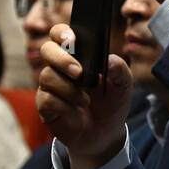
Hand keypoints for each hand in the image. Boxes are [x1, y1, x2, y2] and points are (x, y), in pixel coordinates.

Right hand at [36, 23, 132, 168]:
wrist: (105, 134)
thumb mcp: (123, 86)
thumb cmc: (111, 103)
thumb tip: (111, 60)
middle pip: (47, 50)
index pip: (61, 35)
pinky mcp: (45, 105)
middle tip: (79, 73)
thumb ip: (121, 70)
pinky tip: (75, 111)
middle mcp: (60, 67)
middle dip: (62, 59)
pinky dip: (64, 106)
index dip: (62, 33)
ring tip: (86, 101)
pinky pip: (47, 99)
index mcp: (78, 56)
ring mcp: (50, 86)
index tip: (72, 39)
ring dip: (69, 89)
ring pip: (48, 76)